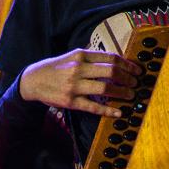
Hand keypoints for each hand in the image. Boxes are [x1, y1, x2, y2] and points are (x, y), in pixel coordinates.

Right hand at [18, 49, 141, 115]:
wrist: (31, 81)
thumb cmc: (54, 68)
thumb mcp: (70, 56)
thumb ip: (90, 57)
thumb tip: (114, 59)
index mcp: (80, 56)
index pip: (110, 58)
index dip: (127, 64)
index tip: (136, 70)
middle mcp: (78, 69)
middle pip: (111, 72)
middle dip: (128, 78)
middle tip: (135, 83)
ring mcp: (74, 86)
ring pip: (106, 89)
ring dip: (122, 92)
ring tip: (130, 95)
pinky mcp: (70, 101)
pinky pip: (93, 107)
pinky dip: (108, 111)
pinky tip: (118, 113)